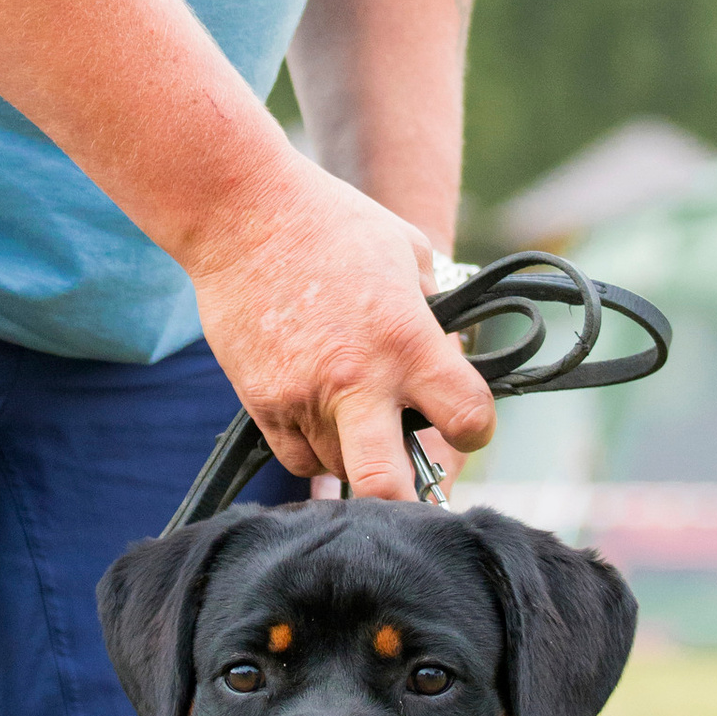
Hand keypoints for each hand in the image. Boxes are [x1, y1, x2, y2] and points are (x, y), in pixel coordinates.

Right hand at [185, 156, 494, 500]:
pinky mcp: (260, 403)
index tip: (465, 422)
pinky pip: (298, 458)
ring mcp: (302, 397)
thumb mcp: (408, 253)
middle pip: (387, 485)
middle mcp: (355, 379)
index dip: (475, 428)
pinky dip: (316, 449)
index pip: (467, 417)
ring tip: (360, 417)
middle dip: (407, 503)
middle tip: (415, 493)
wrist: (241, 212)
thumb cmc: (332, 224)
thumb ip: (434, 314)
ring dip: (359, 457)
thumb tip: (450, 359)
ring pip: (341, 471)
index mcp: (406, 340)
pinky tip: (323, 414)